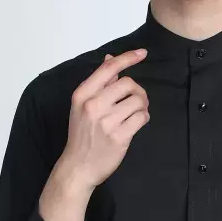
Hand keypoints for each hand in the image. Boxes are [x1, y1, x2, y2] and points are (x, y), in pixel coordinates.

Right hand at [61, 48, 149, 187]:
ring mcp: (106, 122)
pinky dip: (143, 118)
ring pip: (138, 101)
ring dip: (142, 105)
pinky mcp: (119, 137)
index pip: (108, 69)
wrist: (78, 166)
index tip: (142, 53)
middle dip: (137, 90)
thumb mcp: (82, 106)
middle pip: (128, 83)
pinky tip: (136, 123)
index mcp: (82, 94)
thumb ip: (98, 83)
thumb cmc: (82, 135)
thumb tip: (110, 59)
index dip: (128, 58)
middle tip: (136, 100)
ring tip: (135, 113)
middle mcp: (93, 105)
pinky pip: (141, 118)